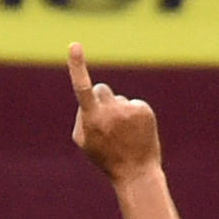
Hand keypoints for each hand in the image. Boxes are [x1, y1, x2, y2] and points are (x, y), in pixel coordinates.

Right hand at [67, 44, 161, 182]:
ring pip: (118, 98)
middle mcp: (110, 113)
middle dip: (101, 100)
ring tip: (124, 133)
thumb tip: (89, 98)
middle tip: (107, 121)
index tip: (74, 45)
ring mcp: (128, 111)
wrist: (136, 173)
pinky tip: (136, 132)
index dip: (77, 66)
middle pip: (101, 89)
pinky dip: (134, 115)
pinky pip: (133, 104)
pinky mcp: (144, 110)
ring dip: (118, 110)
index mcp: (92, 120)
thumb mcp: (84, 142)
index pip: (82, 88)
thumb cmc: (106, 157)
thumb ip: (81, 117)